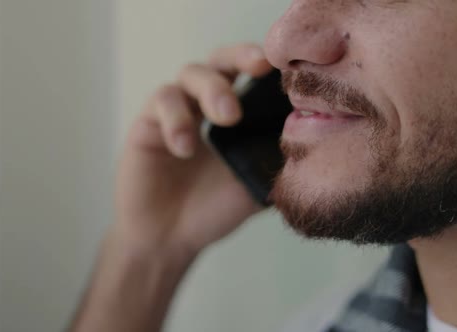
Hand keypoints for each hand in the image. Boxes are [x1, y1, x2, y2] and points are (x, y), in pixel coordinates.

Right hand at [114, 43, 273, 255]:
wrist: (170, 239)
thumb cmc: (210, 210)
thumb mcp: (252, 184)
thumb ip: (272, 159)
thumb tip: (309, 137)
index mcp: (232, 114)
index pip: (248, 75)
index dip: (265, 64)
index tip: (287, 68)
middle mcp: (202, 105)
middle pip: (220, 59)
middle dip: (240, 57)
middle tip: (259, 67)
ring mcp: (175, 111)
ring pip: (190, 73)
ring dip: (212, 89)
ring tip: (228, 117)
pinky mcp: (147, 123)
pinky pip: (161, 102)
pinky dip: (177, 119)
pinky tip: (185, 148)